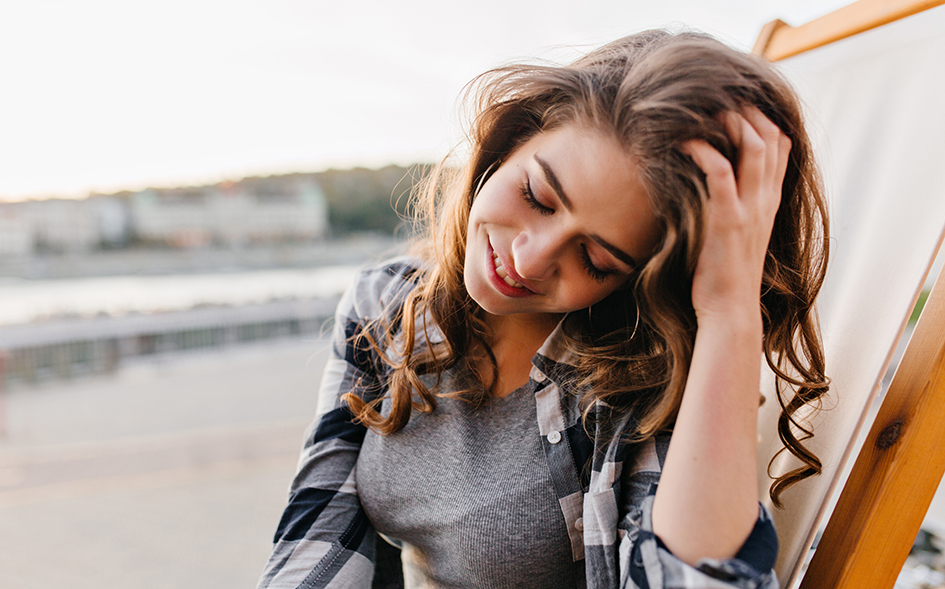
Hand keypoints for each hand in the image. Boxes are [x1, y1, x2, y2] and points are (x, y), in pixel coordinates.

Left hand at [684, 107, 790, 322]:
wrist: (730, 311)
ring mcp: (750, 209)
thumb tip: (710, 185)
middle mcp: (765, 200)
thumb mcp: (735, 233)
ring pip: (754, 146)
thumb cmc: (723, 275)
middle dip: (747, 110)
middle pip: (771, 136)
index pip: (781, 146)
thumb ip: (732, 206)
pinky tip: (685, 144)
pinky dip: (704, 150)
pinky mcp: (728, 220)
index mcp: (768, 201)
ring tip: (704, 112)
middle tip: (717, 99)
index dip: (763, 118)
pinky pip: (721, 172)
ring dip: (729, 121)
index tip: (735, 104)